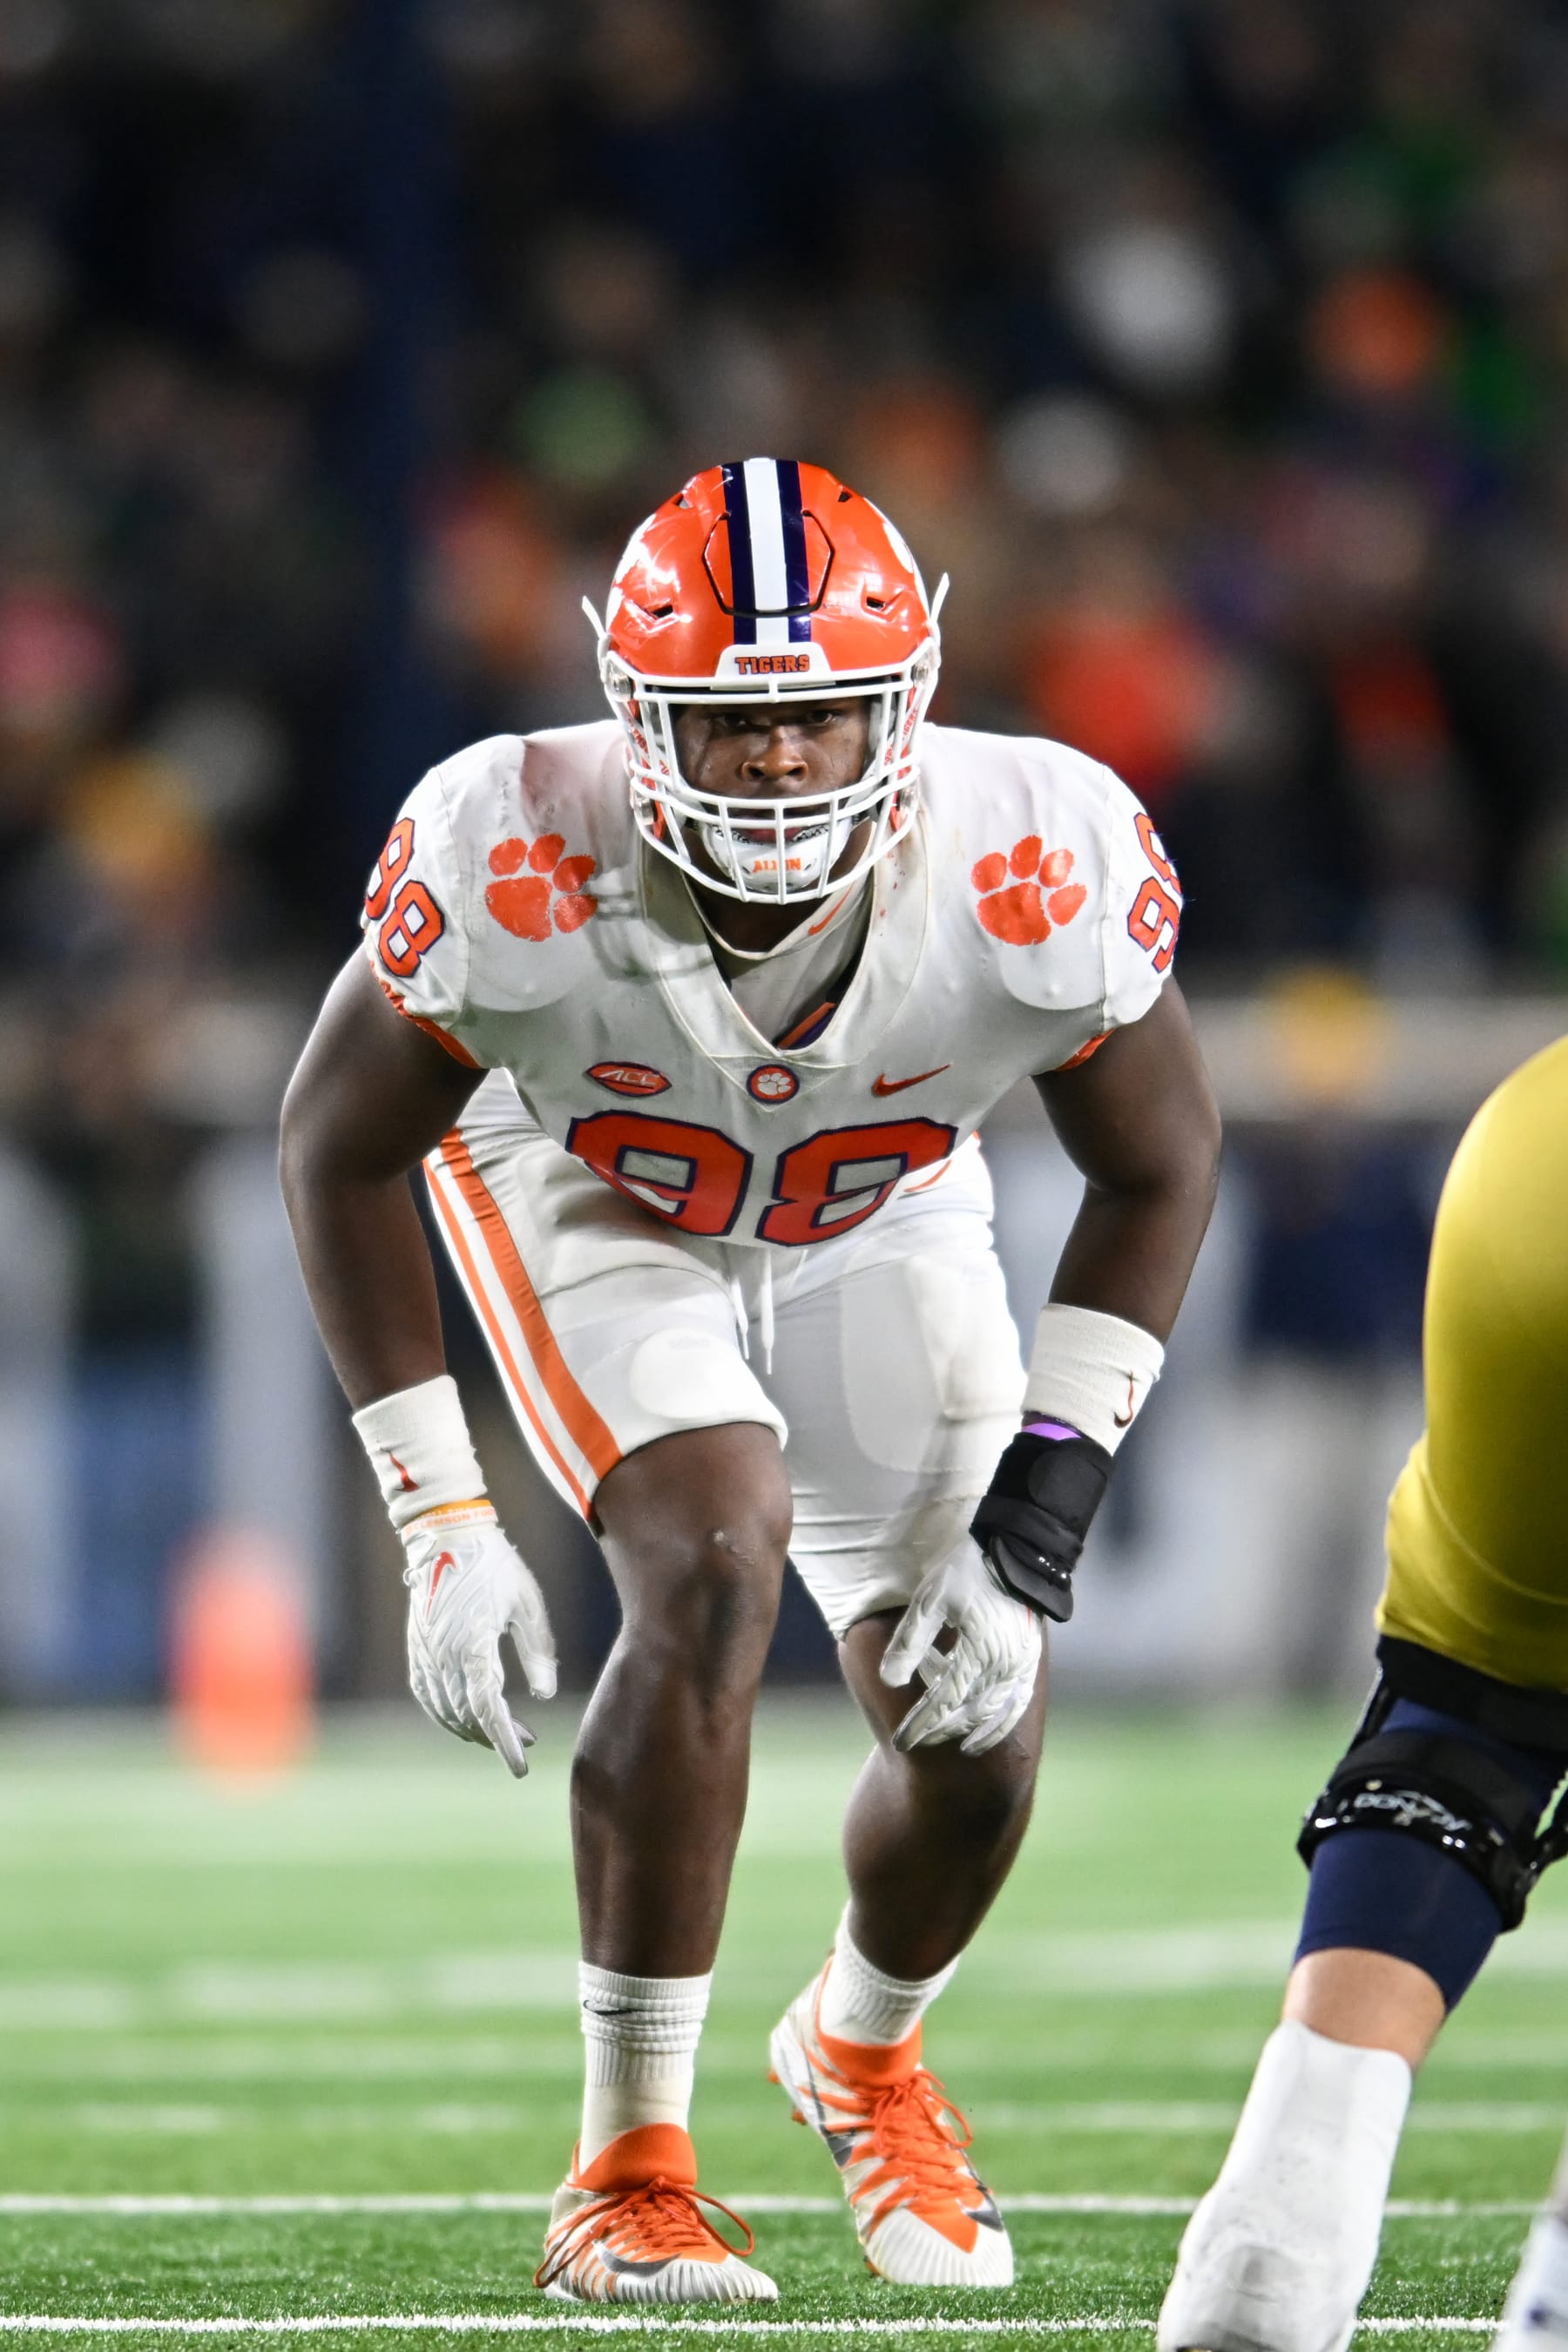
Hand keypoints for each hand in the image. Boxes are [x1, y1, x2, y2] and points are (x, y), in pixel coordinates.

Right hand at [400, 1504, 556, 1775]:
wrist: (447, 1533)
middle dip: (495, 1736)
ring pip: (444, 1710)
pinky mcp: (417, 1647)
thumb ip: (538, 1650)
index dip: (504, 1742)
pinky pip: (427, 1694)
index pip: (487, 1710)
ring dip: (472, 1728)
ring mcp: (425, 1653)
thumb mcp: (528, 1603)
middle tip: (526, 1740)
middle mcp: (443, 1655)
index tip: (521, 1767)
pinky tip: (466, 1716)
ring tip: (504, 1732)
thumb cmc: (494, 1564)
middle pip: (466, 1716)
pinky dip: (445, 1713)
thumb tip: (544, 1694)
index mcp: (473, 1645)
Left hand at [878, 1535, 1041, 1755]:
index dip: (921, 1724)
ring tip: (946, 1741)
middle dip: (937, 1730)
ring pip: (991, 1713)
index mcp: (977, 1654)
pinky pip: (1016, 1705)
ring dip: (967, 1731)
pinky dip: (999, 1726)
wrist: (1014, 1553)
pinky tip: (983, 1737)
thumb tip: (888, 1680)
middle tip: (911, 1741)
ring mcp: (1020, 1668)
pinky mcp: (1029, 1664)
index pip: (943, 1702)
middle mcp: (1002, 1668)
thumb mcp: (930, 1601)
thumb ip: (910, 1642)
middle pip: (966, 1712)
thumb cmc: (966, 1573)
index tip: (901, 1739)